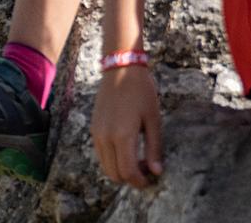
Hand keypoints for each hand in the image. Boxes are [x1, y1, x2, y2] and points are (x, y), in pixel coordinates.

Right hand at [91, 66, 163, 187]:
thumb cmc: (141, 91)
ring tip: (137, 159)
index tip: (150, 179)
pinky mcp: (94, 128)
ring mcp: (97, 133)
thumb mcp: (153, 119)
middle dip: (130, 178)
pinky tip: (126, 149)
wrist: (121, 68)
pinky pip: (101, 154)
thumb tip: (156, 172)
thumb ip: (154, 148)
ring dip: (120, 170)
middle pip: (115, 174)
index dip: (140, 182)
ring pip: (106, 166)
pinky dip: (112, 159)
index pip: (128, 172)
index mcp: (122, 135)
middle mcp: (106, 137)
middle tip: (145, 169)